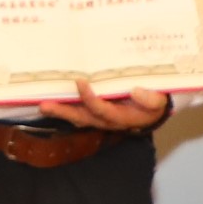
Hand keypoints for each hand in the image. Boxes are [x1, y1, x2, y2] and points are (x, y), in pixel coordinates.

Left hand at [44, 82, 171, 131]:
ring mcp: (100, 118)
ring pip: (78, 117)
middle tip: (45, 105)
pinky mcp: (95, 113)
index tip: (81, 82)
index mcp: (122, 118)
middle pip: (83, 118)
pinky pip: (78, 112)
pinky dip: (65, 108)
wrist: (154, 112)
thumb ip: (151, 99)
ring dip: (60, 112)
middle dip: (64, 112)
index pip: (103, 110)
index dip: (91, 99)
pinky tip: (52, 101)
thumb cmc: (155, 104)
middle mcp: (107, 121)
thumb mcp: (159, 102)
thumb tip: (136, 92)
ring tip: (43, 105)